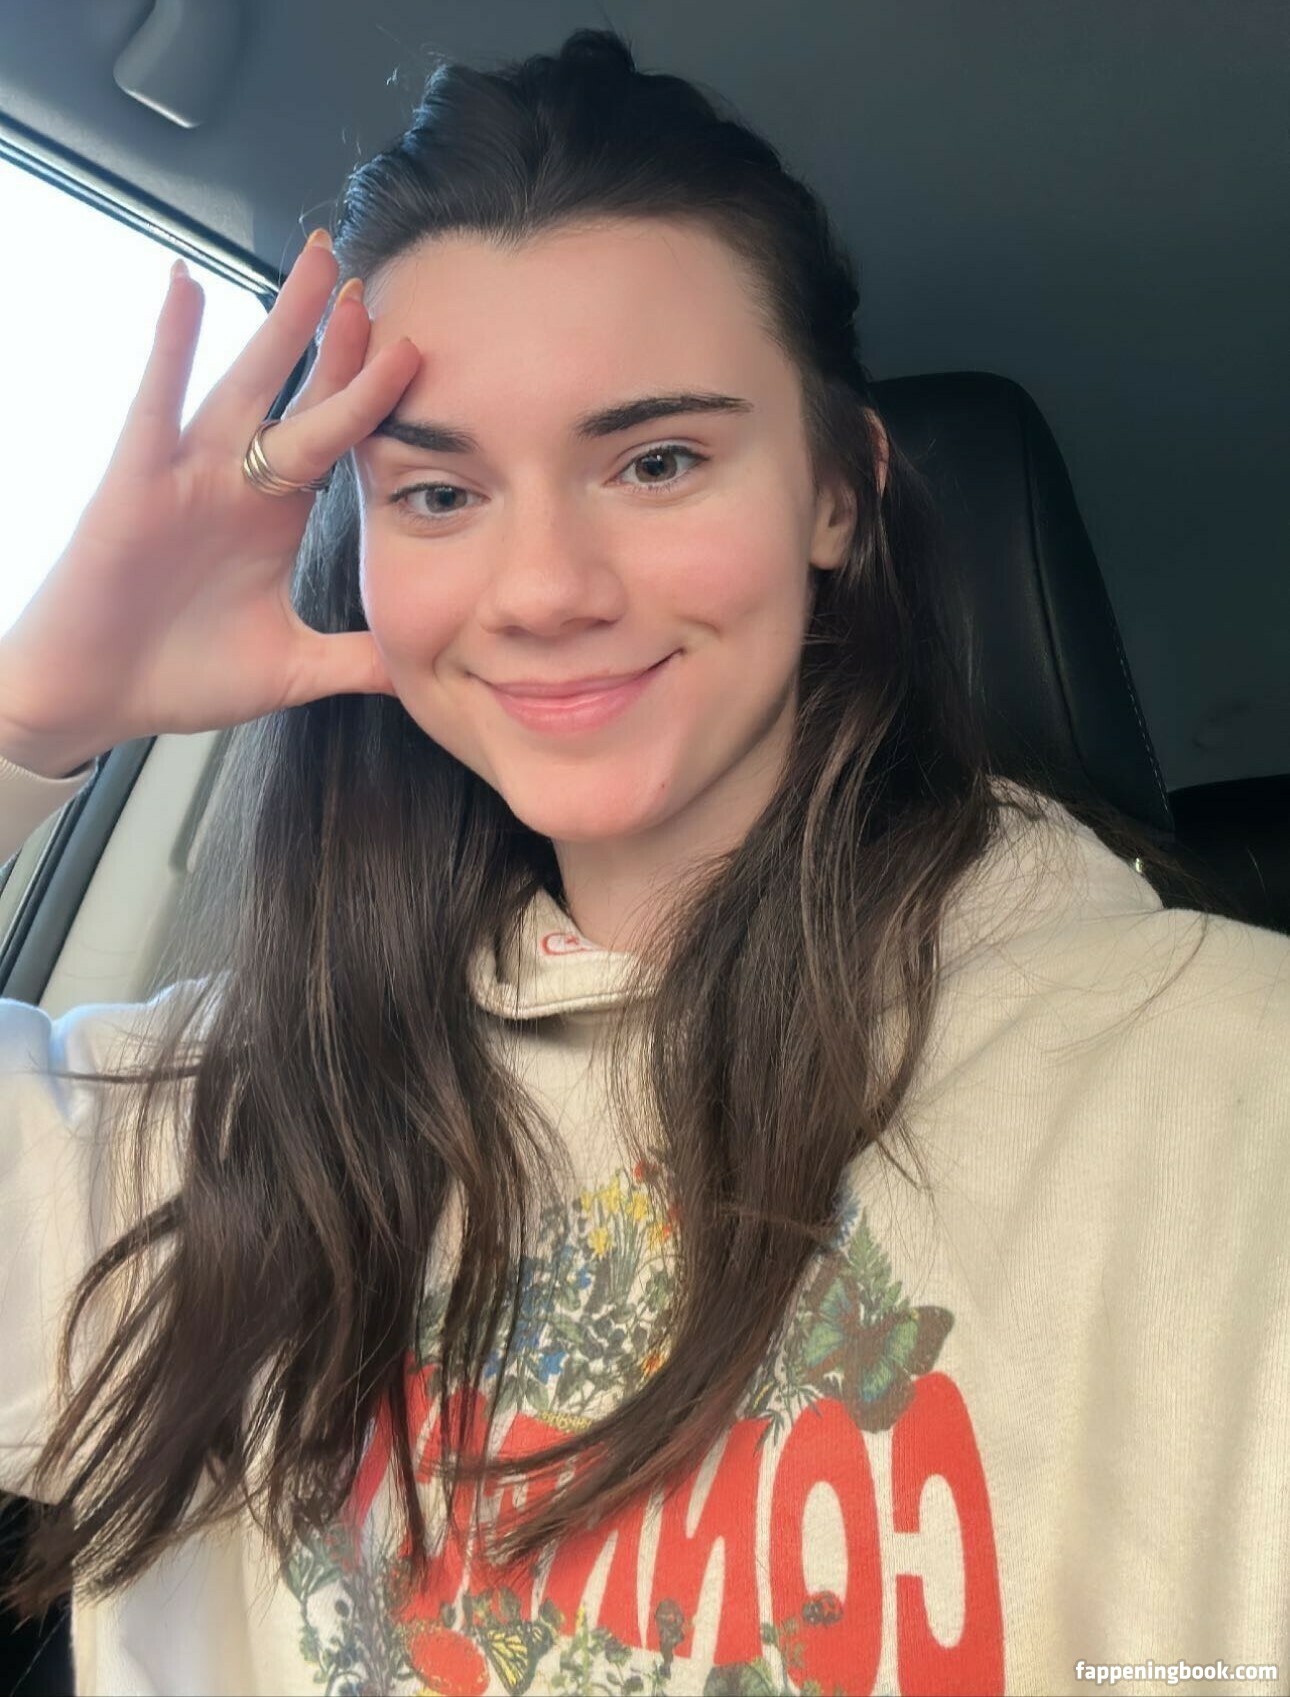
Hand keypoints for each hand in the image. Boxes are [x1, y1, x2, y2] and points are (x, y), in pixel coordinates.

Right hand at [0, 231, 421, 776]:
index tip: (414, 350)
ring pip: (245, 383)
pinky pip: (156, 403)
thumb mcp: (293, 670)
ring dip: (282, 322)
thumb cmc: (181, 677)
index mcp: (276, 518)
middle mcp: (238, 484)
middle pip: (300, 396)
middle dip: (336, 341)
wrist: (96, 702)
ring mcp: (188, 476)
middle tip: (370, 280)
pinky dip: (170, 346)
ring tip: (315, 260)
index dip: (370, 396)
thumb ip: (357, 662)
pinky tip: (187, 287)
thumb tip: (421, 674)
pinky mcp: (136, 483)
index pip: (335, 441)